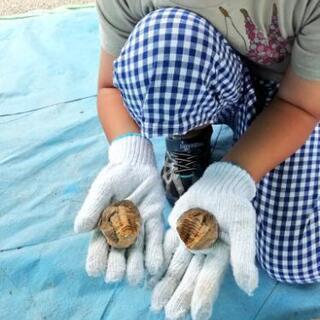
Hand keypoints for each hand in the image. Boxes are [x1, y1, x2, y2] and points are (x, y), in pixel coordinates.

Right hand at [74, 135, 164, 284]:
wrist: (136, 164)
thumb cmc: (115, 175)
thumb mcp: (102, 188)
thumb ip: (92, 207)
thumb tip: (79, 229)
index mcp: (104, 227)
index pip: (97, 250)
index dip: (96, 261)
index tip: (97, 270)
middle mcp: (121, 232)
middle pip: (118, 257)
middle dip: (117, 269)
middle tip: (117, 274)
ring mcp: (139, 228)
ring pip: (137, 253)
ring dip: (137, 266)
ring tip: (136, 277)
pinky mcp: (154, 221)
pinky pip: (155, 239)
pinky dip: (156, 252)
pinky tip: (155, 266)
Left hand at [151, 162, 257, 318]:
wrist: (219, 185)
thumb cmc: (234, 205)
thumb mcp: (242, 227)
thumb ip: (243, 255)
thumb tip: (249, 288)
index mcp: (219, 256)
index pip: (209, 279)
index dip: (203, 296)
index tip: (197, 315)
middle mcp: (202, 254)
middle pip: (189, 277)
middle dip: (179, 296)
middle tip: (168, 314)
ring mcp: (187, 243)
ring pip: (175, 267)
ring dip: (166, 284)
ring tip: (155, 302)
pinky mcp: (176, 232)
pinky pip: (164, 248)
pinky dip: (158, 261)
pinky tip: (149, 275)